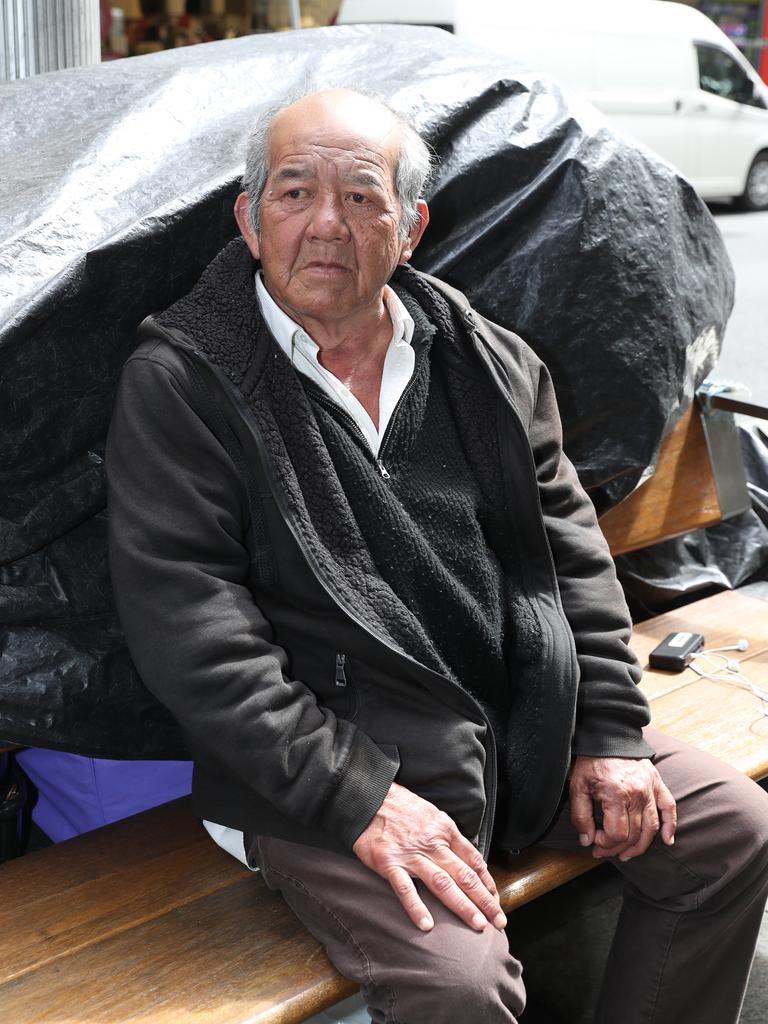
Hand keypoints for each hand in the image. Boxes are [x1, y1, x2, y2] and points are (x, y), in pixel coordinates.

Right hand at [352, 782, 505, 932]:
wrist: (368, 796)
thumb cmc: (400, 805)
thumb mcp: (431, 813)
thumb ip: (447, 835)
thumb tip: (465, 855)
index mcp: (444, 830)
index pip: (473, 860)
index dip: (487, 882)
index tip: (496, 900)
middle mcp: (432, 843)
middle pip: (465, 875)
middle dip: (485, 900)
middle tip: (499, 921)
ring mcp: (411, 855)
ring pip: (443, 883)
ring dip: (462, 905)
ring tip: (478, 925)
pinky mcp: (389, 863)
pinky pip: (405, 889)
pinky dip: (416, 907)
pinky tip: (427, 926)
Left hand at [569, 756, 676, 861]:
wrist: (606, 736)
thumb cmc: (590, 761)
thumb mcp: (577, 786)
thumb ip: (580, 815)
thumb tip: (587, 841)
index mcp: (616, 793)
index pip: (617, 833)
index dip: (605, 844)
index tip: (594, 842)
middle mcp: (637, 793)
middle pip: (634, 834)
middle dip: (617, 848)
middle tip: (604, 852)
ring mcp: (650, 788)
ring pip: (652, 827)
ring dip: (641, 846)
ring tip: (627, 854)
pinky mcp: (657, 782)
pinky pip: (669, 808)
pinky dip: (671, 826)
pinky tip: (668, 840)